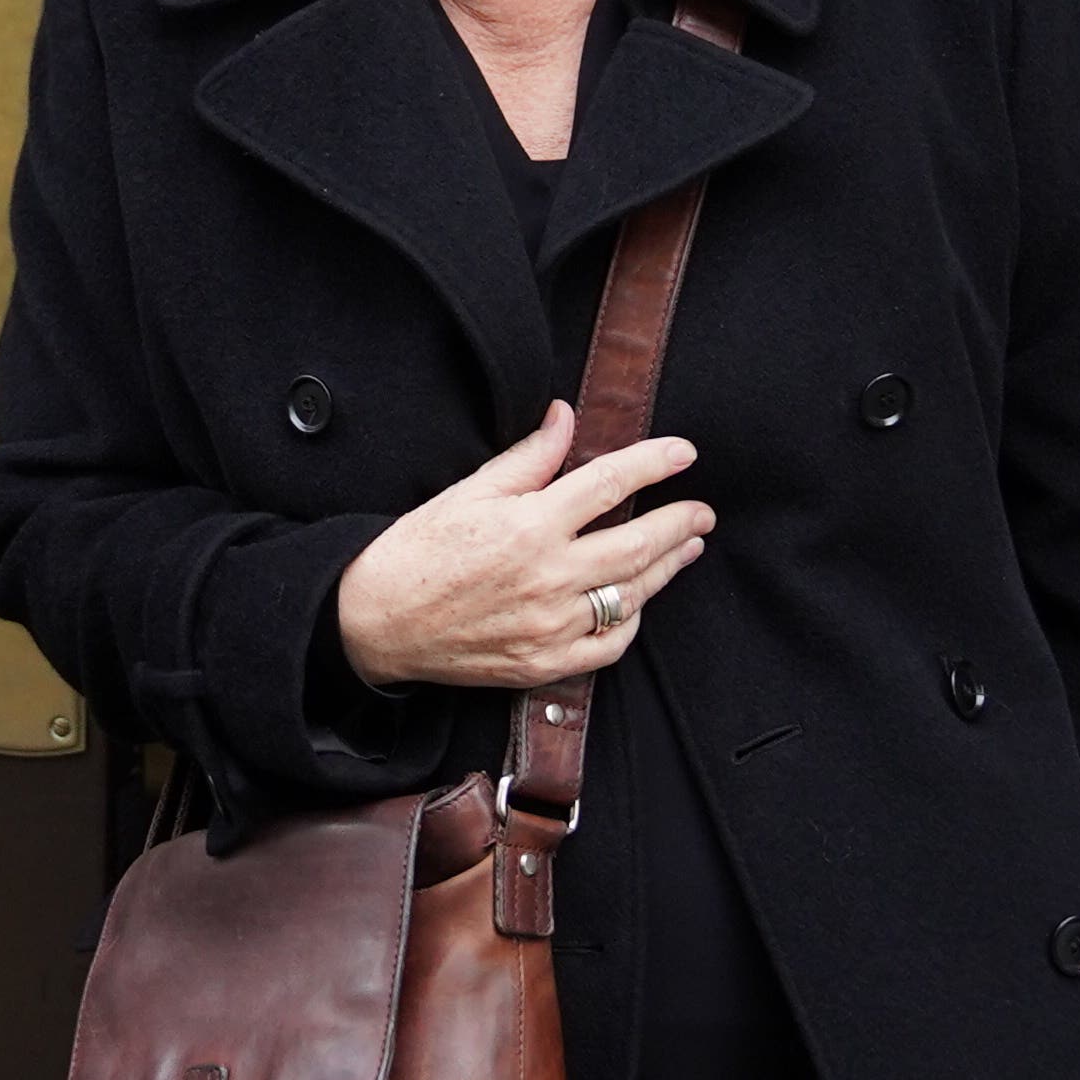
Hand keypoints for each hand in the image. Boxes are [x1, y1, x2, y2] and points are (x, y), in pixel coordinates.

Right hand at [334, 401, 714, 689]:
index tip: (684, 453)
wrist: (377, 622)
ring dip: (667, 568)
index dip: (653, 463)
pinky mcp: (543, 663)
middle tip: (703, 510)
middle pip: (636, 545)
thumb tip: (567, 416)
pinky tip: (639, 600)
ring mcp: (549, 625)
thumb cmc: (418, 550)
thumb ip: (529, 457)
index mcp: (528, 525)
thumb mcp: (470, 490)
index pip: (610, 484)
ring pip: (631, 595)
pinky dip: (631, 621)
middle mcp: (546, 577)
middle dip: (679, 523)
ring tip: (687, 547)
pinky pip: (608, 645)